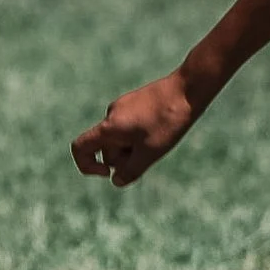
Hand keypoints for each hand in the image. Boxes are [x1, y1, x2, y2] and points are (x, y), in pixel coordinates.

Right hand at [72, 69, 207, 187]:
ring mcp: (124, 106)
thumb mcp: (150, 152)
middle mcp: (111, 114)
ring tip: (161, 139)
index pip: (80, 148)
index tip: (108, 173)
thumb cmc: (169, 121)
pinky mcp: (138, 101)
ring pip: (122, 136)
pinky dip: (143, 134)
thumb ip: (131, 170)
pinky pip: (133, 125)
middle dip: (123, 158)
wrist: (189, 88)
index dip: (87, 165)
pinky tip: (164, 130)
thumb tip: (116, 181)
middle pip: (107, 146)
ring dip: (135, 146)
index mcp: (108, 127)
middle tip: (150, 154)